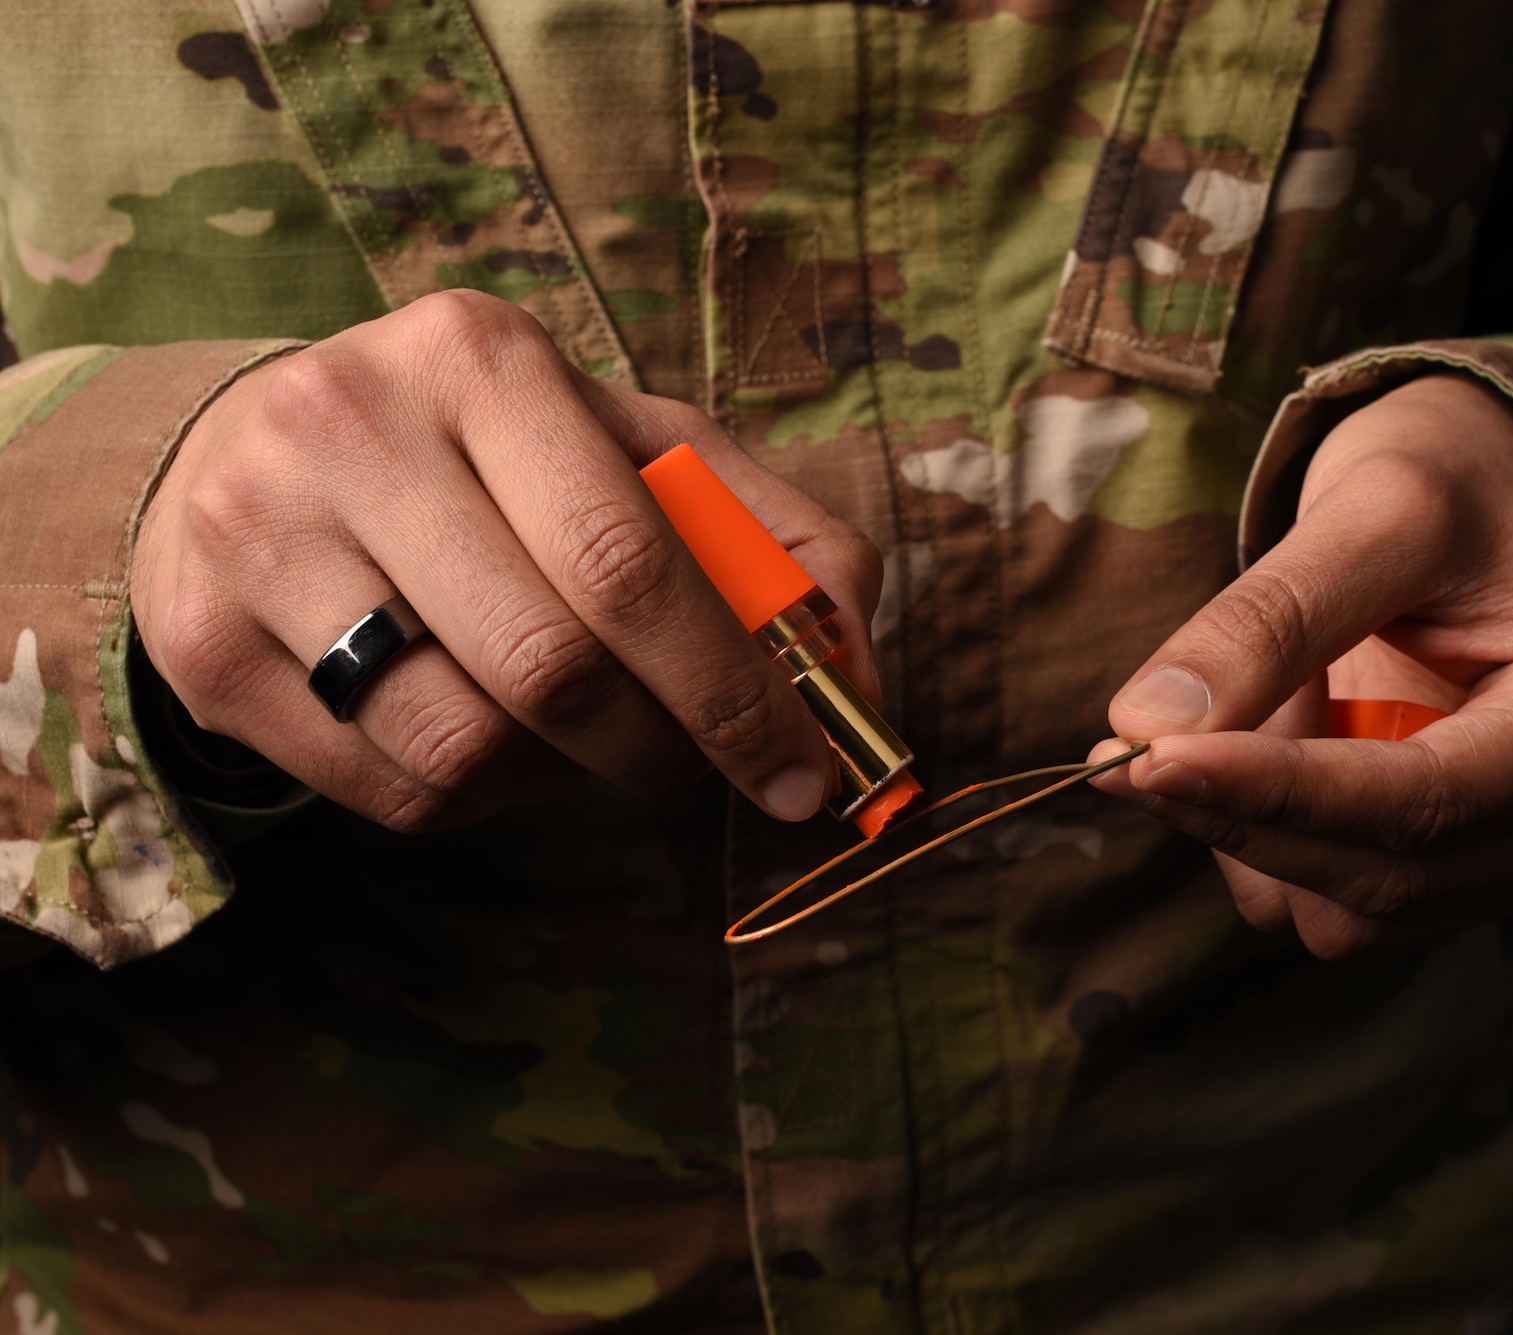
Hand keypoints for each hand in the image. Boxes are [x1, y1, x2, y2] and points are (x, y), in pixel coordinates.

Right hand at [132, 290, 880, 831]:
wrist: (252, 448)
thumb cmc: (490, 456)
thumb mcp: (628, 445)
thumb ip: (765, 536)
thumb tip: (859, 672)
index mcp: (480, 358)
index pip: (631, 560)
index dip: (733, 690)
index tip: (805, 775)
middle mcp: (348, 429)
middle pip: (551, 668)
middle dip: (663, 749)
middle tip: (700, 769)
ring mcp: (254, 540)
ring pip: (466, 747)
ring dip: (566, 777)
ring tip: (580, 733)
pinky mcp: (203, 648)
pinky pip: (391, 791)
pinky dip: (480, 798)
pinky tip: (487, 735)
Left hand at [1090, 375, 1512, 956]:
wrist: (1477, 494)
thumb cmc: (1449, 481)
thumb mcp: (1371, 510)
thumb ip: (1268, 618)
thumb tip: (1149, 726)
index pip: (1422, 803)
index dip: (1275, 792)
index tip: (1146, 761)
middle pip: (1383, 880)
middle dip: (1243, 818)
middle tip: (1122, 751)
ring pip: (1347, 915)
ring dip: (1255, 830)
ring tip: (1250, 704)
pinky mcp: (1455, 875)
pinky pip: (1327, 904)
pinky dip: (1266, 839)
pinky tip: (1270, 744)